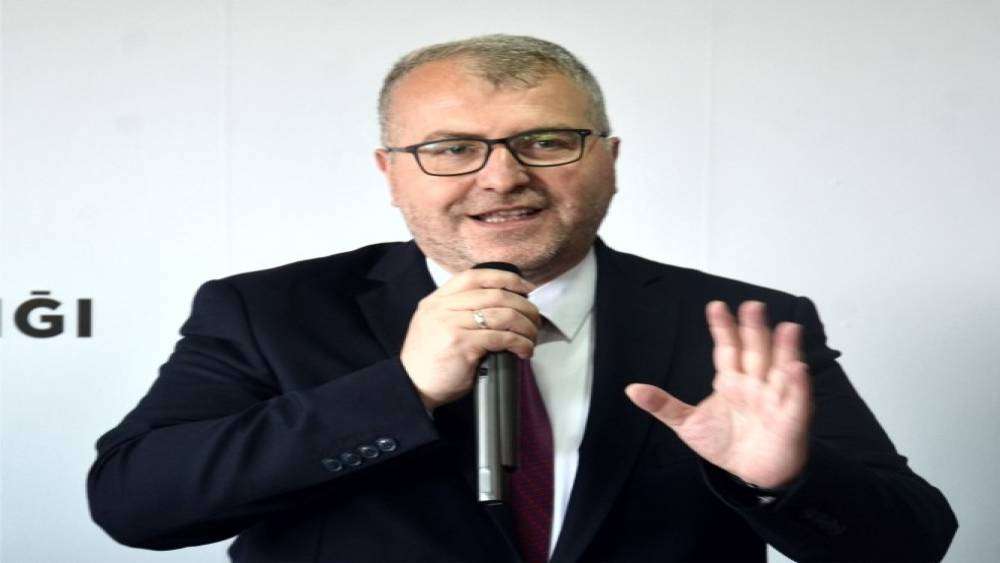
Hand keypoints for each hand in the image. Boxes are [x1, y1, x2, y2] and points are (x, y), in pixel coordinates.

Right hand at [400, 269, 540, 411]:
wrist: (411, 387)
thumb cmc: (428, 361)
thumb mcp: (435, 325)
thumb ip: (457, 312)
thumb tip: (500, 308)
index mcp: (436, 300)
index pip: (475, 277)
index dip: (506, 278)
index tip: (526, 287)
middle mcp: (442, 308)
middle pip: (495, 294)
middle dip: (523, 305)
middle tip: (535, 318)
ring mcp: (451, 325)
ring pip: (502, 315)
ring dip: (525, 325)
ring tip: (532, 336)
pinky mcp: (461, 345)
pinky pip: (501, 337)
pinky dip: (519, 342)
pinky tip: (525, 350)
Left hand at [625, 301, 811, 487]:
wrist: (749, 474)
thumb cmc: (723, 443)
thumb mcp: (687, 424)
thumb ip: (663, 405)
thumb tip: (631, 389)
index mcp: (731, 380)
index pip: (727, 348)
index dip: (722, 328)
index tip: (716, 306)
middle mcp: (755, 383)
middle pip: (755, 351)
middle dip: (754, 330)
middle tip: (752, 307)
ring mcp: (774, 399)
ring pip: (780, 369)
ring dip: (784, 350)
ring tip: (787, 329)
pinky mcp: (791, 420)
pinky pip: (797, 401)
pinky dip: (798, 385)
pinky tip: (796, 369)